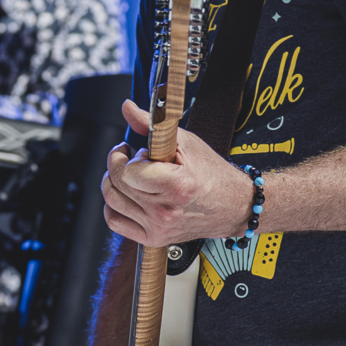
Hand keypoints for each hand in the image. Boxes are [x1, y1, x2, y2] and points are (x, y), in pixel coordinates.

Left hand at [102, 99, 251, 247]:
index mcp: (176, 186)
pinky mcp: (153, 238)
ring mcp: (158, 227)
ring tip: (130, 173)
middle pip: (118, 184)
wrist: (233, 206)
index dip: (128, 158)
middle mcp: (165, 211)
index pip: (129, 173)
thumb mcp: (186, 142)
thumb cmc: (212, 173)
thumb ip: (152, 125)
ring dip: (114, 181)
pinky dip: (113, 206)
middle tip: (133, 157)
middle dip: (118, 164)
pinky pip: (115, 222)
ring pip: (112, 201)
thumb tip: (127, 107)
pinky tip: (126, 194)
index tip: (137, 152)